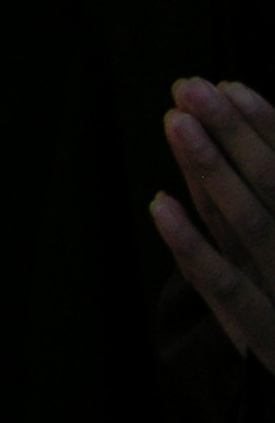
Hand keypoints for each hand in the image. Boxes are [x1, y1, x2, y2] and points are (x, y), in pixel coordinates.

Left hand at [159, 78, 274, 369]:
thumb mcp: (274, 254)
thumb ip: (263, 195)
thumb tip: (226, 121)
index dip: (265, 126)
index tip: (227, 84)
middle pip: (274, 189)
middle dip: (234, 135)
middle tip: (191, 86)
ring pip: (250, 226)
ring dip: (212, 172)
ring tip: (175, 120)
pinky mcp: (264, 337)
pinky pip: (226, 288)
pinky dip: (193, 246)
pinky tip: (159, 204)